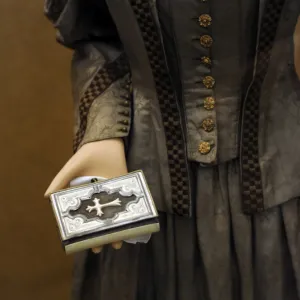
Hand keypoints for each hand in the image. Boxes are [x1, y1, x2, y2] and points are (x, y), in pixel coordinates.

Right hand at [44, 138, 127, 253]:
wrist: (106, 141)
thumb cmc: (87, 154)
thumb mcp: (71, 168)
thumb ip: (60, 181)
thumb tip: (46, 198)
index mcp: (85, 196)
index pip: (84, 217)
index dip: (83, 230)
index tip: (82, 244)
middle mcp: (99, 197)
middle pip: (100, 220)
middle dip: (100, 235)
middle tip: (100, 247)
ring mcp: (112, 194)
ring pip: (114, 215)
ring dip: (115, 229)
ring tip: (116, 242)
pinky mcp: (124, 188)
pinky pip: (126, 204)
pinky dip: (128, 215)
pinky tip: (130, 226)